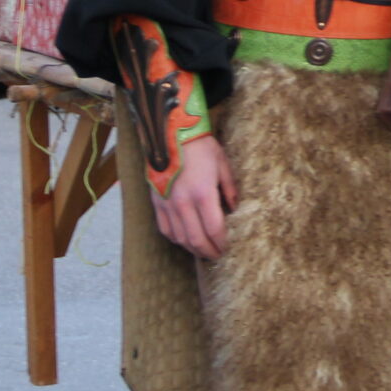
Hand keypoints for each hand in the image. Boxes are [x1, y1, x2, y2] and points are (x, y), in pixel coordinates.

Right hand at [153, 135, 235, 260]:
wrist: (170, 134)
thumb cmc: (200, 147)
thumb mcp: (223, 164)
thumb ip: (229, 189)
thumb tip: (233, 208)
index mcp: (202, 194)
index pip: (214, 229)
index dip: (221, 242)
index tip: (227, 248)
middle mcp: (183, 203)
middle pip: (196, 239)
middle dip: (208, 251)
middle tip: (217, 256)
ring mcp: (167, 205)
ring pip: (180, 238)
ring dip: (192, 248)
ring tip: (203, 250)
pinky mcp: (156, 203)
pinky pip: (165, 229)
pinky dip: (176, 239)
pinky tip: (185, 240)